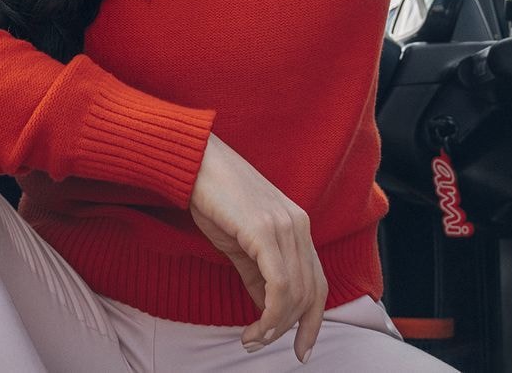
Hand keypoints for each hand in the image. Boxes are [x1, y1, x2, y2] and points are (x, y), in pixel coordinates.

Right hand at [187, 132, 327, 362]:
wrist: (194, 162)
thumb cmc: (212, 197)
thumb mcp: (240, 243)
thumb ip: (257, 274)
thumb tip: (266, 308)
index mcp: (297, 225)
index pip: (318, 282)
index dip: (313, 320)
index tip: (302, 348)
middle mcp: (298, 225)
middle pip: (311, 292)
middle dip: (294, 328)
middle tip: (271, 348)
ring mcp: (284, 227)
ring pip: (295, 293)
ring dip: (275, 326)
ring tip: (253, 340)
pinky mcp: (265, 231)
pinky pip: (279, 285)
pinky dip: (270, 314)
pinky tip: (254, 328)